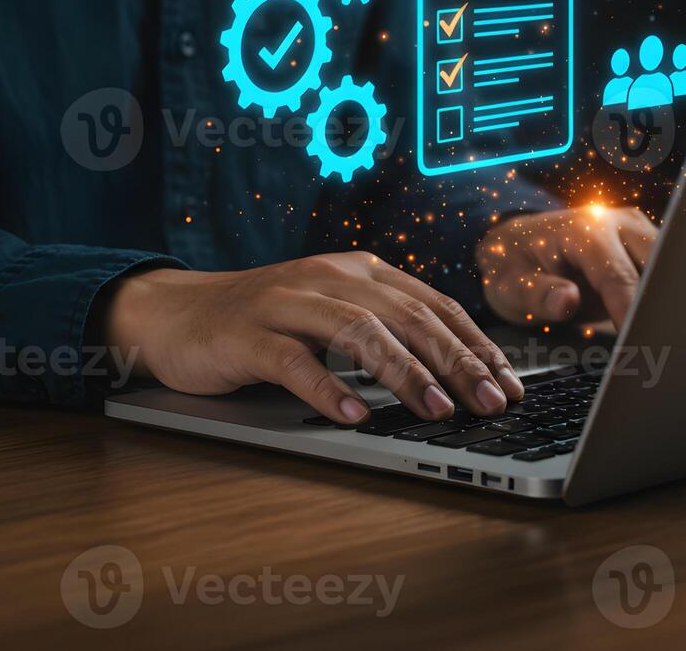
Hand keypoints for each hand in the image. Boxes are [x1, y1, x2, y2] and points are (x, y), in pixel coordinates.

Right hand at [101, 252, 524, 425]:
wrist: (176, 313)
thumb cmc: (264, 322)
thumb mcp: (332, 314)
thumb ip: (384, 329)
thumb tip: (458, 374)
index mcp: (359, 271)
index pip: (433, 305)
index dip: (476, 344)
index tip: (509, 384)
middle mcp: (329, 278)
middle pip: (407, 317)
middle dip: (457, 362)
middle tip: (490, 402)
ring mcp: (287, 303)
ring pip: (359, 332)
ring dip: (405, 373)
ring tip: (437, 410)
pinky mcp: (249, 335)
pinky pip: (294, 362)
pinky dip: (328, 389)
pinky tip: (355, 415)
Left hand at [476, 206, 658, 326]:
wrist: (516, 245)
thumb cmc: (513, 267)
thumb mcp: (510, 284)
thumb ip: (537, 293)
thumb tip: (567, 300)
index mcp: (583, 229)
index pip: (619, 277)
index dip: (632, 313)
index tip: (640, 344)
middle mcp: (617, 223)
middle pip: (657, 268)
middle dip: (661, 308)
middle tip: (660, 349)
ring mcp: (636, 232)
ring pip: (671, 270)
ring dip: (669, 304)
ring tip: (665, 343)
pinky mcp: (646, 247)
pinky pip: (666, 275)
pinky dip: (666, 301)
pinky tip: (663, 329)